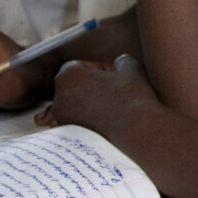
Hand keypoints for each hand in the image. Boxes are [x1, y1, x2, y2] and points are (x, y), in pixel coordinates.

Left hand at [40, 56, 158, 131]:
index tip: (119, 80)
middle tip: (117, 94)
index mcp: (68, 74)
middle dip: (95, 87)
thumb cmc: (132, 98)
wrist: (138, 134)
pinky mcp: (70, 137)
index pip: (85, 66)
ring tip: (115, 110)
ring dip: (93, 104)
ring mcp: (62, 119)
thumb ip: (122, 61)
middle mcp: (59, 97)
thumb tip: (120, 62)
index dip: (105, 71)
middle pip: (78, 85)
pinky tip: (110, 124)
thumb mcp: (131, 69)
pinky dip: (92, 121)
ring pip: (78, 105)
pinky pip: (80, 123)